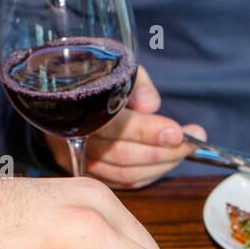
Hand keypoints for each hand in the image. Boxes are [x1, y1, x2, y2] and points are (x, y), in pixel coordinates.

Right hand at [46, 67, 205, 188]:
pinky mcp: (88, 173)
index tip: (178, 132)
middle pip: (124, 156)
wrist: (56, 95)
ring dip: (162, 165)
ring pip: (126, 174)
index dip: (148, 132)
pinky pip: (124, 183)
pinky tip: (167, 160)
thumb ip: (136, 83)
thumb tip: (151, 106)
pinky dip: (150, 175)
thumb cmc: (91, 76)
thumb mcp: (113, 66)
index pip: (116, 126)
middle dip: (165, 151)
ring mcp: (78, 162)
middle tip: (193, 140)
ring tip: (186, 149)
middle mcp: (72, 140)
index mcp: (75, 108)